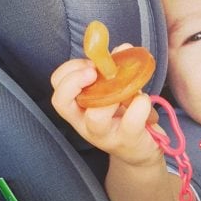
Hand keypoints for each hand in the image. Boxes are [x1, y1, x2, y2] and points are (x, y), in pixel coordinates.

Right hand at [50, 51, 162, 166]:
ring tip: (124, 88)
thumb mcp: (114, 95)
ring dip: (109, 94)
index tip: (90, 64)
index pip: (57, 90)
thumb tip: (122, 49)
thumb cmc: (124, 118)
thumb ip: (115, 72)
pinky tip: (143, 99)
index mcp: (78, 110)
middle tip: (94, 72)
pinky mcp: (128, 140)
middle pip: (62, 103)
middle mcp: (85, 124)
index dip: (68, 73)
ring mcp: (105, 135)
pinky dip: (140, 105)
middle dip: (75, 81)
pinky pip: (131, 122)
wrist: (141, 151)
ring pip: (95, 118)